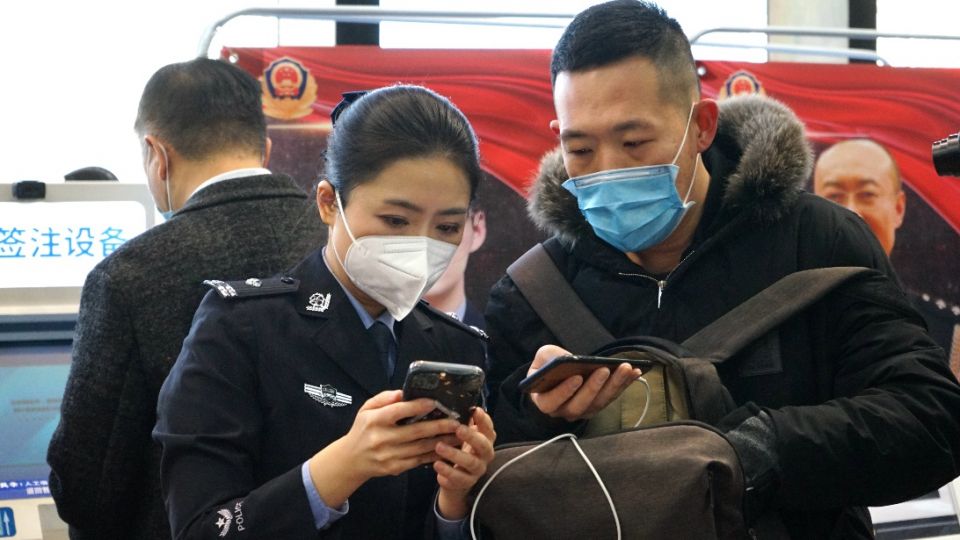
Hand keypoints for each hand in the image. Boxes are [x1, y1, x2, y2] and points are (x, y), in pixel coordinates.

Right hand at [309, 390, 459, 507]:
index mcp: (374, 420)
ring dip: (442, 442)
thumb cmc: (363, 429)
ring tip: (458, 435)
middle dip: (438, 426)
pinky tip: (447, 449)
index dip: (417, 406)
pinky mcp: (395, 468)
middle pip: (415, 432)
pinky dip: (435, 455)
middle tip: (456, 421)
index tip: (435, 402)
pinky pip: (419, 461)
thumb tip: (404, 392)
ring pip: (421, 448)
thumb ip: (384, 398)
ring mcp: (389, 456)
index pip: (398, 411)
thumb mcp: (366, 409)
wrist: (351, 460)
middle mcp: (381, 439)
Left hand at [435, 408, 495, 519]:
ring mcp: (477, 470)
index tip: (475, 410)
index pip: (489, 429)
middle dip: (471, 436)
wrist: (456, 481)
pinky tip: (437, 464)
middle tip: (458, 429)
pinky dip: (447, 472)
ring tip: (439, 447)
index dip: (484, 420)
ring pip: (470, 463)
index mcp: (485, 440)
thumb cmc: (459, 451)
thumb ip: (462, 422)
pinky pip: (458, 479)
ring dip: (455, 454)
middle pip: (483, 445)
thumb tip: (452, 401)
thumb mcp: (462, 437)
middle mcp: (485, 455)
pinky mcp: (466, 483)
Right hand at [528, 345, 640, 421]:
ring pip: (599, 403)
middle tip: (604, 369)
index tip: (576, 377)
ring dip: (614, 385)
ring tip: (625, 367)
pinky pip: (612, 396)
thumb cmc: (549, 365)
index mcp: (544, 401)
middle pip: (579, 406)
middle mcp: (564, 411)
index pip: (551, 402)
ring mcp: (584, 410)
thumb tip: (566, 360)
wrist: (561, 371)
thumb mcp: (542, 357)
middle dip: (594, 387)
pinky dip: (624, 383)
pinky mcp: (599, 405)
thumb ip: (547, 358)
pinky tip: (634, 371)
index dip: (564, 392)